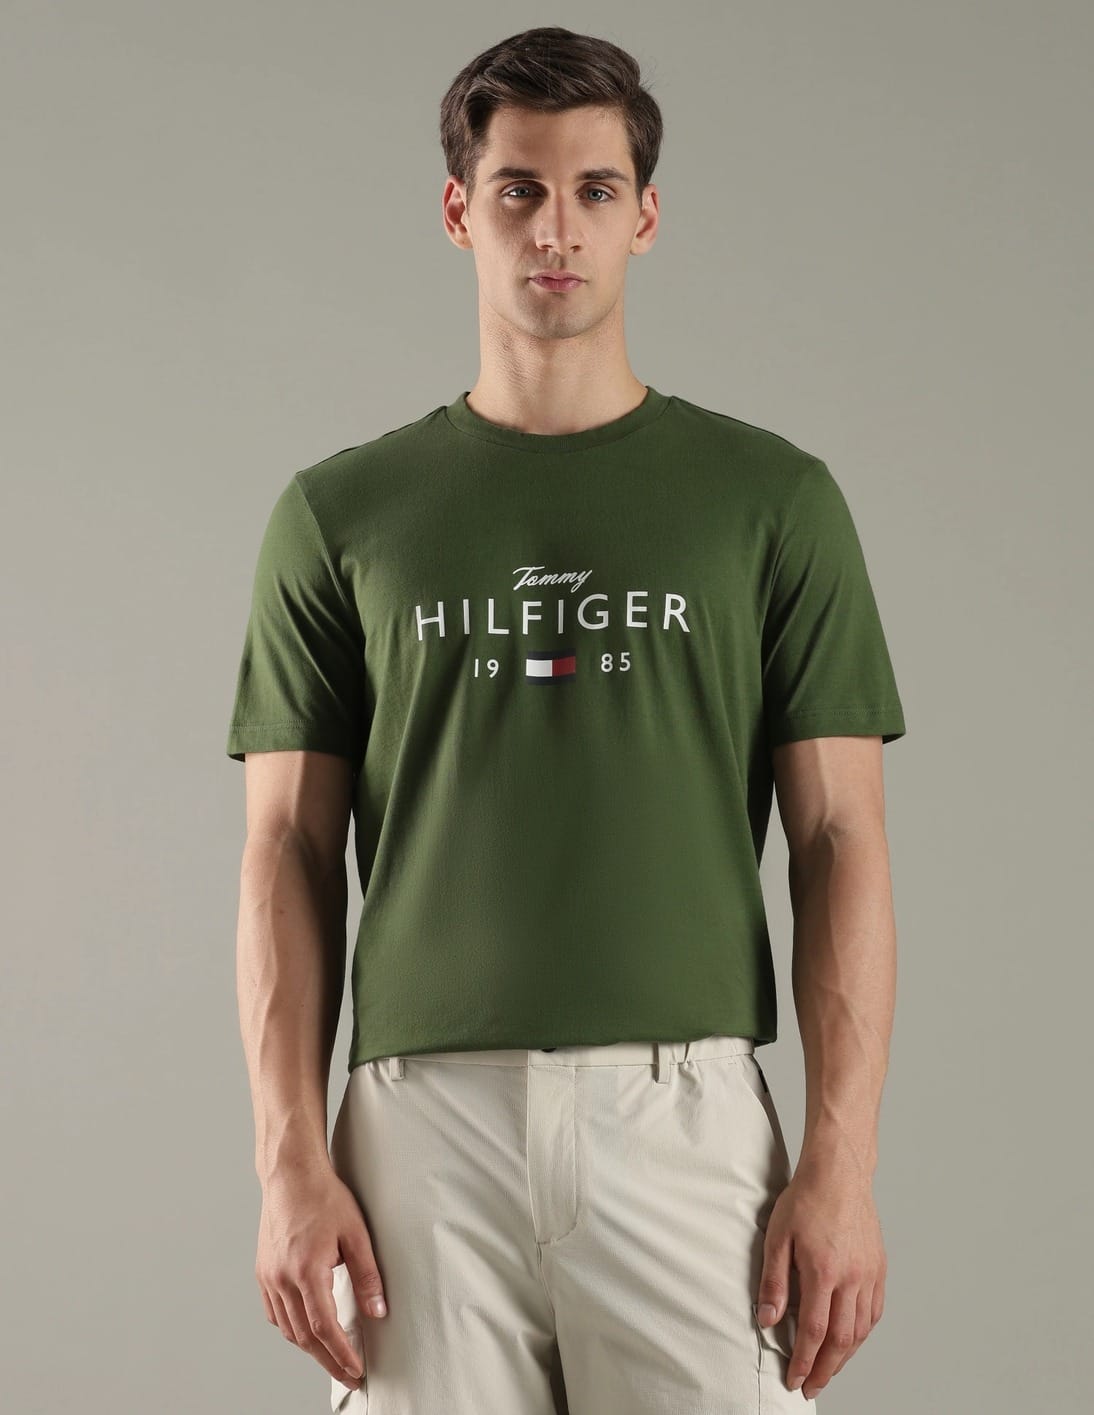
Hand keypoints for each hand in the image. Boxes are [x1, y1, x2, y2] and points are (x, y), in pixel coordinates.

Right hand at [255, 1167, 387, 1389]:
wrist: (291, 1174)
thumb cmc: (324, 1197)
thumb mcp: (356, 1233)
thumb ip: (367, 1276)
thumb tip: (378, 1311)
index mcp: (307, 1271)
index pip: (324, 1328)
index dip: (341, 1354)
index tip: (356, 1370)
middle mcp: (282, 1279)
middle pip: (304, 1336)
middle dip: (328, 1361)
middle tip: (348, 1375)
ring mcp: (268, 1276)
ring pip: (287, 1328)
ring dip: (309, 1348)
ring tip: (331, 1356)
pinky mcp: (262, 1271)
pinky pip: (274, 1313)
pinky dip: (291, 1328)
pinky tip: (305, 1329)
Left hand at [755, 1167, 885, 1400]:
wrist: (839, 1173)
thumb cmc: (807, 1199)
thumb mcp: (777, 1236)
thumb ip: (773, 1281)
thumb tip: (768, 1319)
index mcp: (823, 1271)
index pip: (814, 1331)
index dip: (804, 1361)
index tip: (795, 1379)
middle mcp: (851, 1278)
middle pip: (841, 1339)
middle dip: (826, 1370)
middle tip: (812, 1387)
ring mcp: (869, 1274)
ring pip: (861, 1330)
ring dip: (844, 1356)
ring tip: (828, 1369)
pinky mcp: (879, 1268)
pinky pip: (874, 1312)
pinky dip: (862, 1333)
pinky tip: (851, 1339)